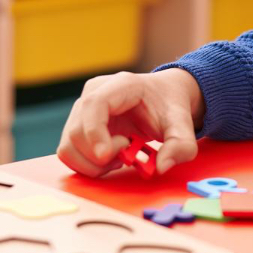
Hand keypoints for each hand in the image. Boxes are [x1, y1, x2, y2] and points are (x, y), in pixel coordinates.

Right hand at [57, 68, 202, 177]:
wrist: (164, 96)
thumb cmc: (169, 105)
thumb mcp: (183, 124)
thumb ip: (181, 145)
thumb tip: (161, 167)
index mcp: (121, 85)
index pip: (93, 105)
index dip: (94, 133)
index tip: (106, 157)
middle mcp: (95, 93)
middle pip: (77, 131)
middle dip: (100, 155)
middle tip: (129, 153)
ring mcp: (83, 109)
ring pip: (69, 145)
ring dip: (93, 163)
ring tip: (120, 156)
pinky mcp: (79, 125)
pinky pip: (70, 151)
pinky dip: (88, 164)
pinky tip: (111, 157)